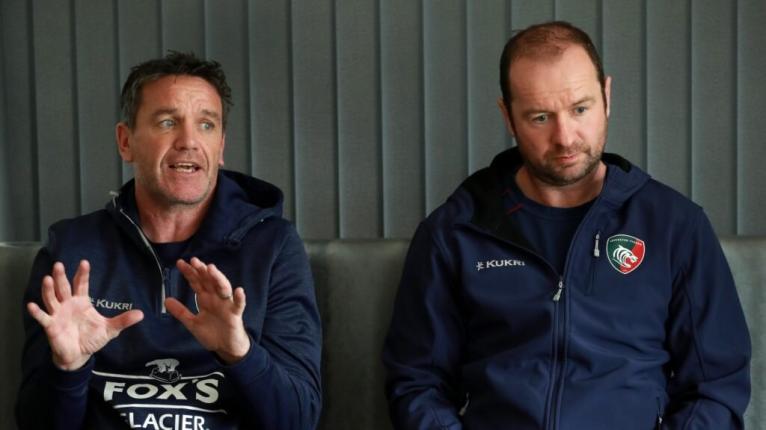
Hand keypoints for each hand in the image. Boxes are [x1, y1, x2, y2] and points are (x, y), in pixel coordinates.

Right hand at [27, 260, 144, 370]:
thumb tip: (142, 314)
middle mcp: (68, 304)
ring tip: (47, 278)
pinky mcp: (51, 326)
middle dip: (61, 276)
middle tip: (59, 264)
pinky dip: (37, 312)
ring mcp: (58, 314)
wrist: (79, 355)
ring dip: (48, 289)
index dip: (82, 274)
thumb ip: (123, 320)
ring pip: (51, 298)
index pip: (81, 284)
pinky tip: (31, 305)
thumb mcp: (110, 329)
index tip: (84, 262)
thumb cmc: (92, 338)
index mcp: (82, 302)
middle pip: (63, 287)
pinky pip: (42, 317)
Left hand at [165, 257, 250, 363]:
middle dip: (202, 271)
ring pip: (223, 288)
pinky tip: (239, 290)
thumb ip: (181, 312)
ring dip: (218, 278)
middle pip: (209, 281)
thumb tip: (166, 300)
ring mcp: (226, 305)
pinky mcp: (235, 314)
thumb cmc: (212, 333)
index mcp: (205, 299)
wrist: (226, 348)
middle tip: (194, 261)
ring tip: (211, 269)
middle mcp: (216, 298)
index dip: (189, 273)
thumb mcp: (192, 323)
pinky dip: (240, 298)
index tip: (180, 263)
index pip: (197, 282)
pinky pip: (239, 305)